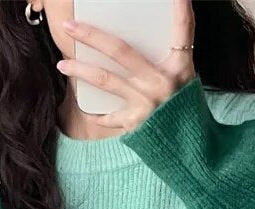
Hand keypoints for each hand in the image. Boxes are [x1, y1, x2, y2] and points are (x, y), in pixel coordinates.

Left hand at [56, 0, 195, 131]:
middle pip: (120, 50)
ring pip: (105, 80)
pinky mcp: (137, 124)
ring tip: (62, 64)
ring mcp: (146, 104)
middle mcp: (161, 82)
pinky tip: (86, 110)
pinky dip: (98, 115)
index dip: (180, 8)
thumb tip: (143, 39)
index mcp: (179, 67)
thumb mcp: (185, 79)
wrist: (192, 148)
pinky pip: (110, 117)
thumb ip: (170, 56)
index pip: (182, 29)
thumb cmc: (185, 110)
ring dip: (80, 70)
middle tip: (69, 25)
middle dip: (91, 35)